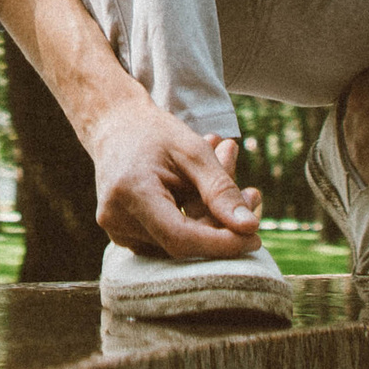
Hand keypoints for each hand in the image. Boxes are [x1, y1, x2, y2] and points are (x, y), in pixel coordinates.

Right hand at [86, 87, 265, 259]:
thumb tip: (251, 227)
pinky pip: (168, 238)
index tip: (256, 236)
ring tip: (225, 180)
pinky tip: (202, 191)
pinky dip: (193, 219)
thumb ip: (221, 189)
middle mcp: (117, 218)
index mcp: (131, 192)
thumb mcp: (193, 150)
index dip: (221, 244)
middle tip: (253, 194)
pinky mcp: (123, 235)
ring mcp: (117, 230)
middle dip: (223, 224)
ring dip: (211, 219)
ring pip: (179, 242)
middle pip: (183, 242)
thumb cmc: (153, 131)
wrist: (113, 124)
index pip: (180, 238)